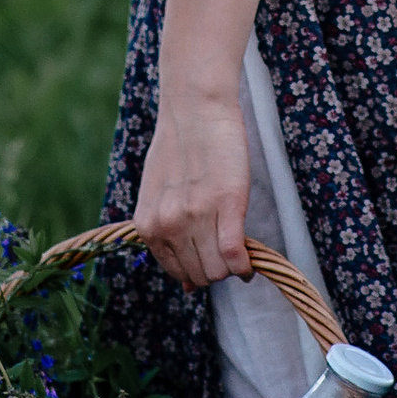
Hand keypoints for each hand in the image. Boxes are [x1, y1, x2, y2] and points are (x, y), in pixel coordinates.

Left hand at [133, 84, 251, 291]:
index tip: (211, 255)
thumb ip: (166, 237)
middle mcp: (168, 226)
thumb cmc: (178, 150)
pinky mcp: (226, 205)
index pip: (180, 274)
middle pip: (201, 276)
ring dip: (231, 266)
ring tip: (236, 244)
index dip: (199, 270)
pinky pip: (234, 255)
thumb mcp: (158, 197)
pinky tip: (248, 260)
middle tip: (225, 246)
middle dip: (216, 269)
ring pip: (218, 270)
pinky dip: (244, 264)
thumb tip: (186, 287)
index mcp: (148, 226)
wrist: (195, 110)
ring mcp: (196, 217)